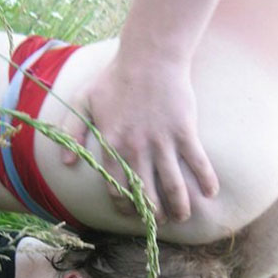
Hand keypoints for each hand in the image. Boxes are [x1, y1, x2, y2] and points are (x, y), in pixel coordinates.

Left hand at [60, 56, 218, 221]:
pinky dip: (206, 180)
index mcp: (113, 145)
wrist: (149, 56)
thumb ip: (72, 132)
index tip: (131, 213)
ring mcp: (162, 142)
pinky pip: (197, 162)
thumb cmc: (114, 78)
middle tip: (158, 220)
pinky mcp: (184, 131)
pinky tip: (211, 193)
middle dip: (152, 213)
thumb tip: (66, 163)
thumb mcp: (84, 101)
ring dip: (179, 206)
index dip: (124, 206)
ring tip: (182, 217)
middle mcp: (137, 150)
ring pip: (173, 185)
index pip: (117, 188)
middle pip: (145, 193)